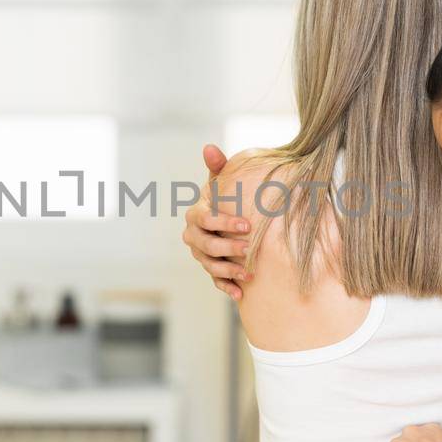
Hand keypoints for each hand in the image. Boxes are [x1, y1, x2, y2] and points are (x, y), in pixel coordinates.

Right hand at [182, 144, 252, 300]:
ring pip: (210, 265)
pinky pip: (215, 281)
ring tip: (248, 273)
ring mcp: (201, 255)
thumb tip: (209, 147)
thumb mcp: (221, 182)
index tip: (247, 225)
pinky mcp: (210, 269)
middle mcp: (194, 236)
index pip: (206, 220)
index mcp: (195, 215)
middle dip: (227, 248)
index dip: (224, 223)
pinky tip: (241, 293)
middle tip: (248, 248)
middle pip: (206, 246)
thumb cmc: (225, 198)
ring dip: (228, 270)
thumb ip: (217, 167)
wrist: (227, 221)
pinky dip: (227, 287)